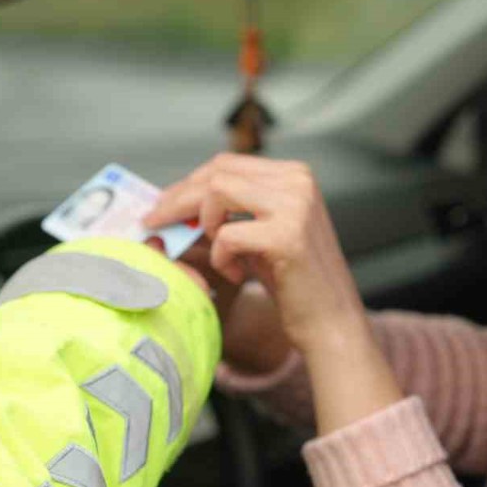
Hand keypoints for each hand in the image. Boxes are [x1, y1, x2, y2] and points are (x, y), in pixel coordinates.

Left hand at [143, 154, 366, 353]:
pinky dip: (222, 258)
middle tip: (155, 225)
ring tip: (222, 255)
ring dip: (205, 227)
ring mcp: (295, 205)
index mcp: (295, 175)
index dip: (188, 184)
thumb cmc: (294, 282)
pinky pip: (227, 235)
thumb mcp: (264, 232)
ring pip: (217, 194)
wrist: (331, 322)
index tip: (163, 207)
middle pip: (217, 174)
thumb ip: (233, 210)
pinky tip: (240, 276)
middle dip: (179, 200)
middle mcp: (298, 181)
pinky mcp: (286, 236)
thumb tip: (176, 201)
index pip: (226, 164)